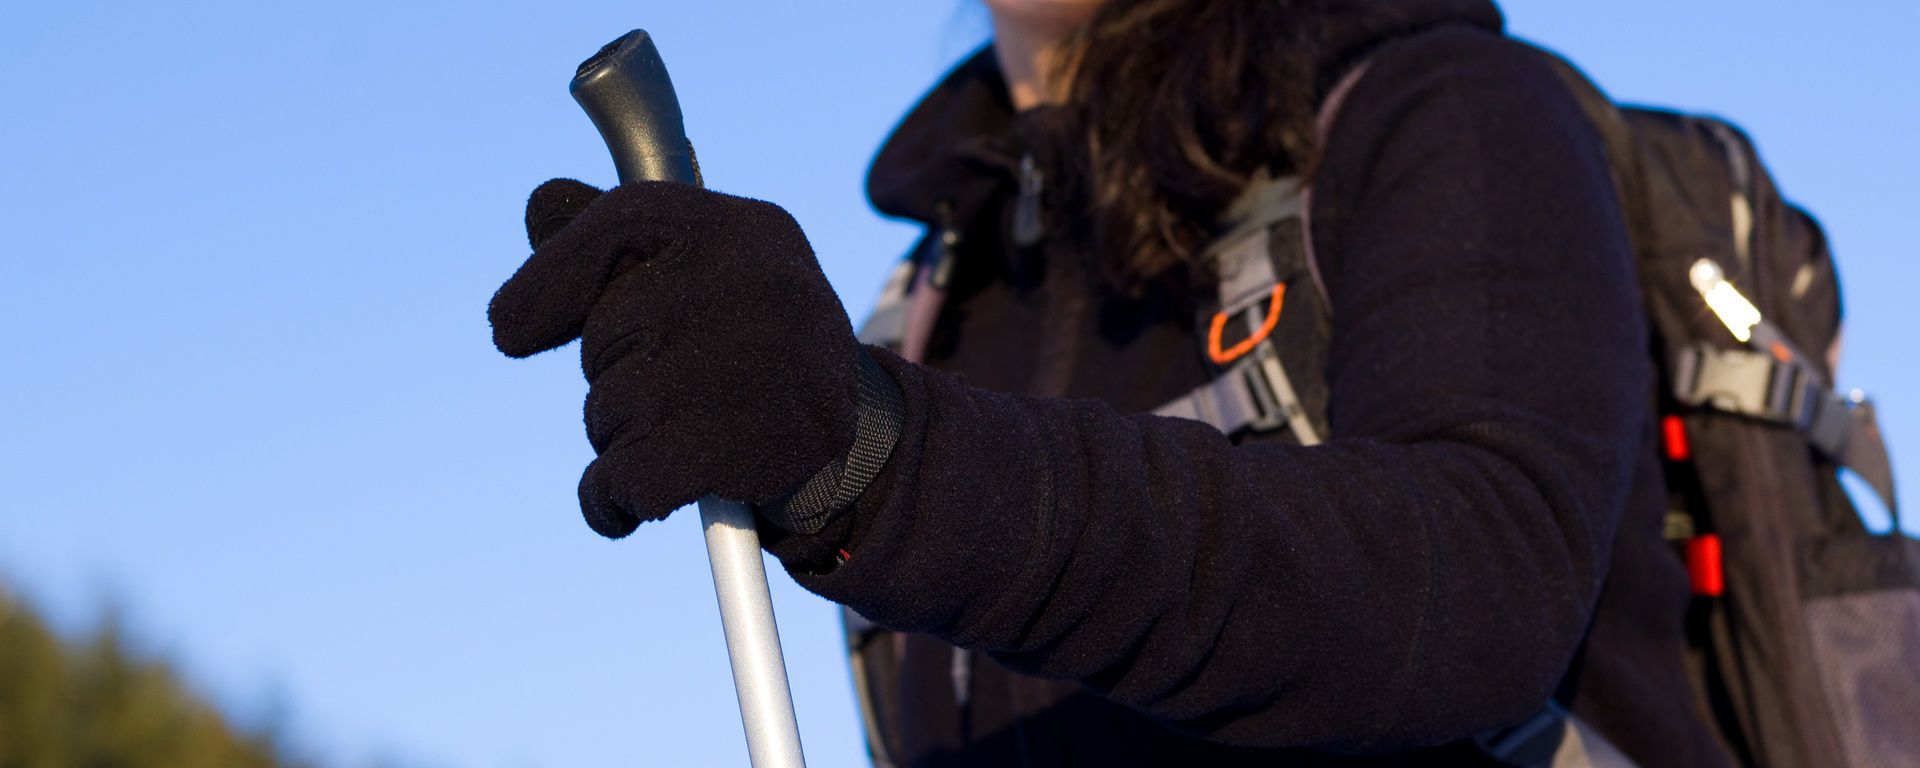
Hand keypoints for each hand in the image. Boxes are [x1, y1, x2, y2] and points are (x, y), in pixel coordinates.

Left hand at [490, 179, 886, 537]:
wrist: (861, 445)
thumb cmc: (758, 346)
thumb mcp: (705, 271)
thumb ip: (617, 238)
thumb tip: (539, 206)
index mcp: (743, 229)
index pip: (615, 228)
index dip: (548, 284)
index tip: (511, 332)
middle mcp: (754, 285)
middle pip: (602, 335)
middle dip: (613, 375)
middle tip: (678, 386)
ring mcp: (752, 368)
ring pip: (606, 412)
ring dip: (621, 438)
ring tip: (690, 430)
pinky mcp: (740, 450)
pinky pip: (619, 480)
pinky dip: (613, 499)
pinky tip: (641, 494)